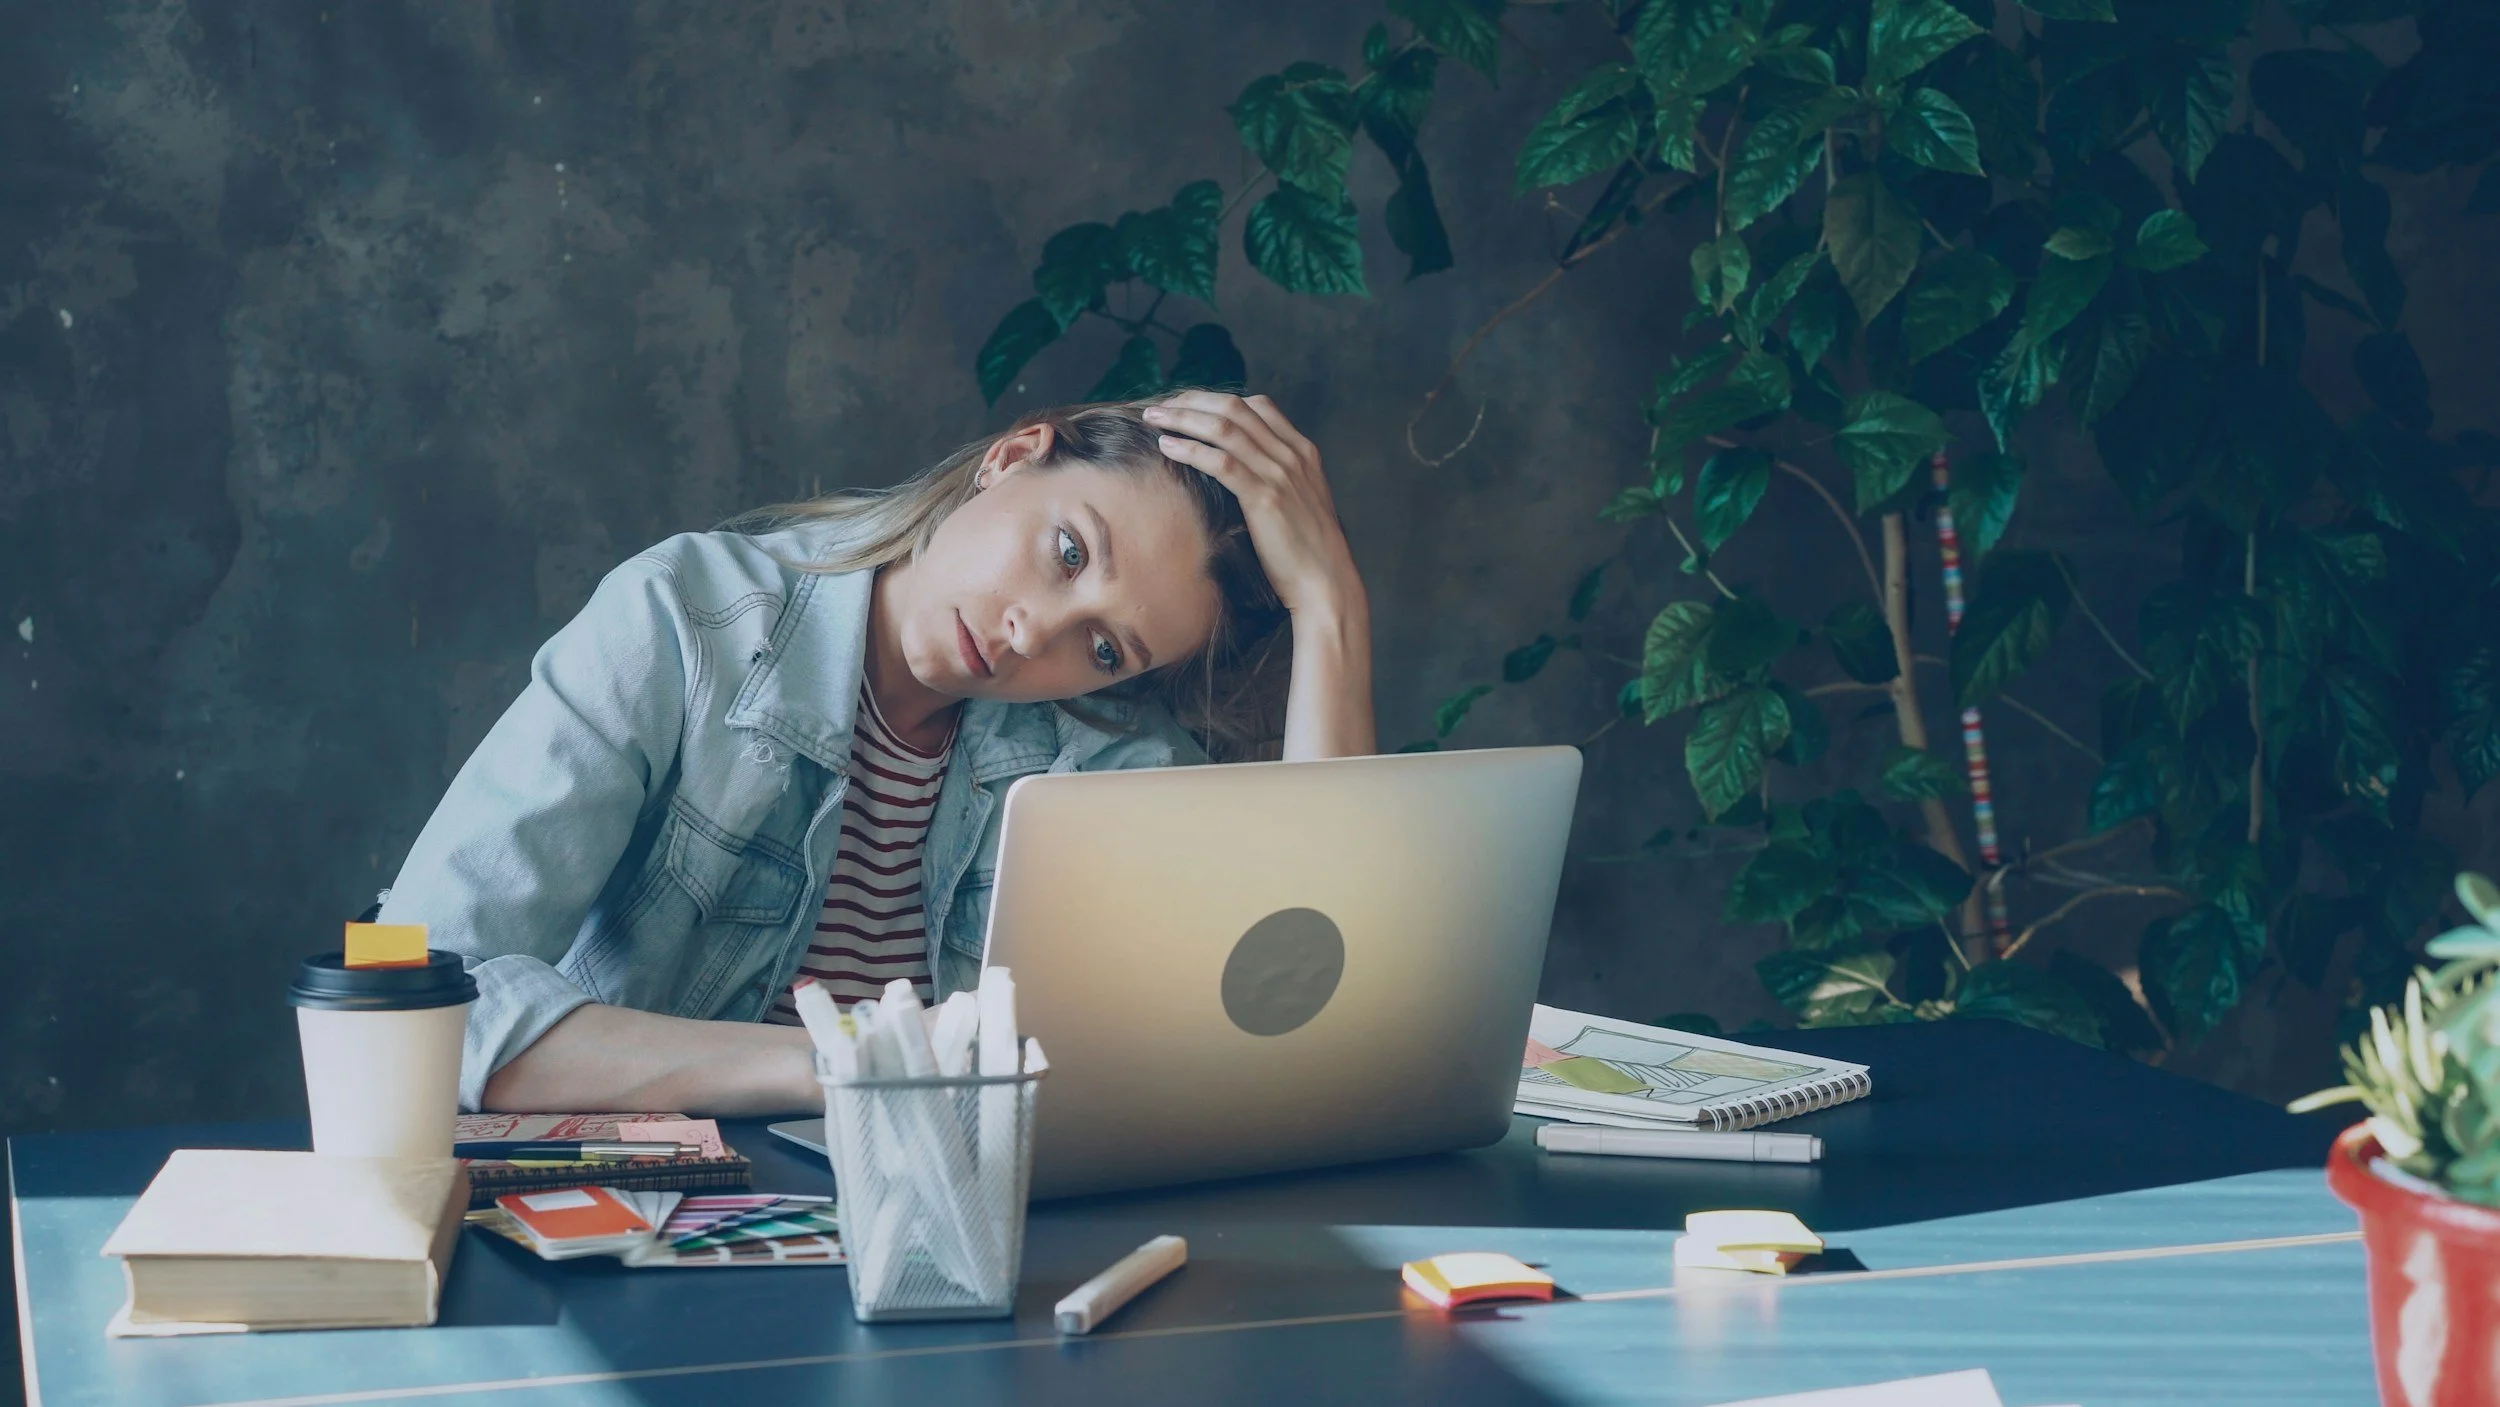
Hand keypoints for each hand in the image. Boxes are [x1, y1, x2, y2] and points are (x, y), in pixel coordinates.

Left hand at [1143, 392, 1365, 620]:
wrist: (1326, 580)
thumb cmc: (1309, 549)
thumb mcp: (1302, 500)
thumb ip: (1280, 477)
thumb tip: (1246, 470)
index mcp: (1303, 451)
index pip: (1258, 405)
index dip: (1217, 399)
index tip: (1188, 405)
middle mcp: (1292, 455)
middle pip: (1235, 408)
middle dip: (1193, 401)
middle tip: (1161, 406)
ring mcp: (1279, 474)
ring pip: (1224, 429)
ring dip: (1183, 418)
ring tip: (1153, 418)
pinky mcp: (1264, 498)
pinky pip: (1220, 462)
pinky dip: (1189, 449)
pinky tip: (1167, 447)